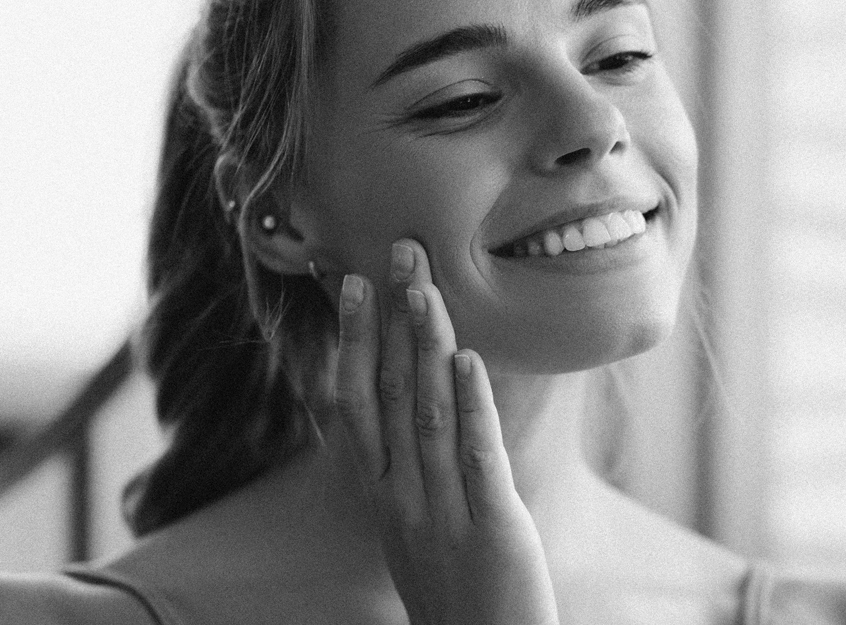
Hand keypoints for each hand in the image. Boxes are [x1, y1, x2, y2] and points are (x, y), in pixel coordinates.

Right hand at [334, 239, 557, 624]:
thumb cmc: (456, 593)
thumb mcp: (416, 527)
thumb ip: (411, 469)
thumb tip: (417, 403)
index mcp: (382, 493)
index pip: (355, 401)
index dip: (354, 339)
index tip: (354, 282)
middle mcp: (400, 496)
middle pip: (387, 392)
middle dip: (392, 319)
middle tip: (399, 253)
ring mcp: (441, 511)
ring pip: (426, 413)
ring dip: (425, 344)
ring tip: (426, 286)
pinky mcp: (491, 529)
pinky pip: (475, 457)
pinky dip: (471, 406)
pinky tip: (470, 359)